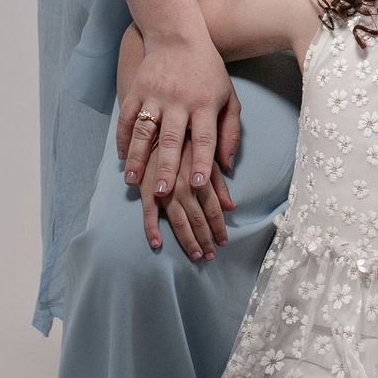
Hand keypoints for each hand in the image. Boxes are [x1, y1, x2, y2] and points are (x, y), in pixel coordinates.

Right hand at [116, 34, 240, 197]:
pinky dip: (122, 138)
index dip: (201, 161)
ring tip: (132, 181)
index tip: (197, 184)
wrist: (178, 35)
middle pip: (172, 138)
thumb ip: (230, 131)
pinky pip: (126, 117)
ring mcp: (155, 93)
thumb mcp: (228, 96)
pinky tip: (122, 157)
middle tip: (161, 192)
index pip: (204, 137)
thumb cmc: (208, 72)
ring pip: (144, 130)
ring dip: (138, 157)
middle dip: (166, 166)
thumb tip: (226, 165)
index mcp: (205, 102)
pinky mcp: (137, 88)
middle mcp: (180, 99)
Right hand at [137, 138, 236, 258]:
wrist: (159, 121)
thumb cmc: (189, 136)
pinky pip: (147, 213)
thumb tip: (232, 206)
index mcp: (201, 174)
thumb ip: (221, 180)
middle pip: (197, 218)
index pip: (214, 208)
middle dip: (205, 240)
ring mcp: (164, 187)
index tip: (223, 242)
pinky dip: (151, 229)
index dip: (219, 227)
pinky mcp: (145, 187)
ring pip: (177, 220)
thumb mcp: (212, 154)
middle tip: (210, 256)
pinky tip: (157, 244)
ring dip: (186, 241)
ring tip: (195, 255)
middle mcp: (184, 184)